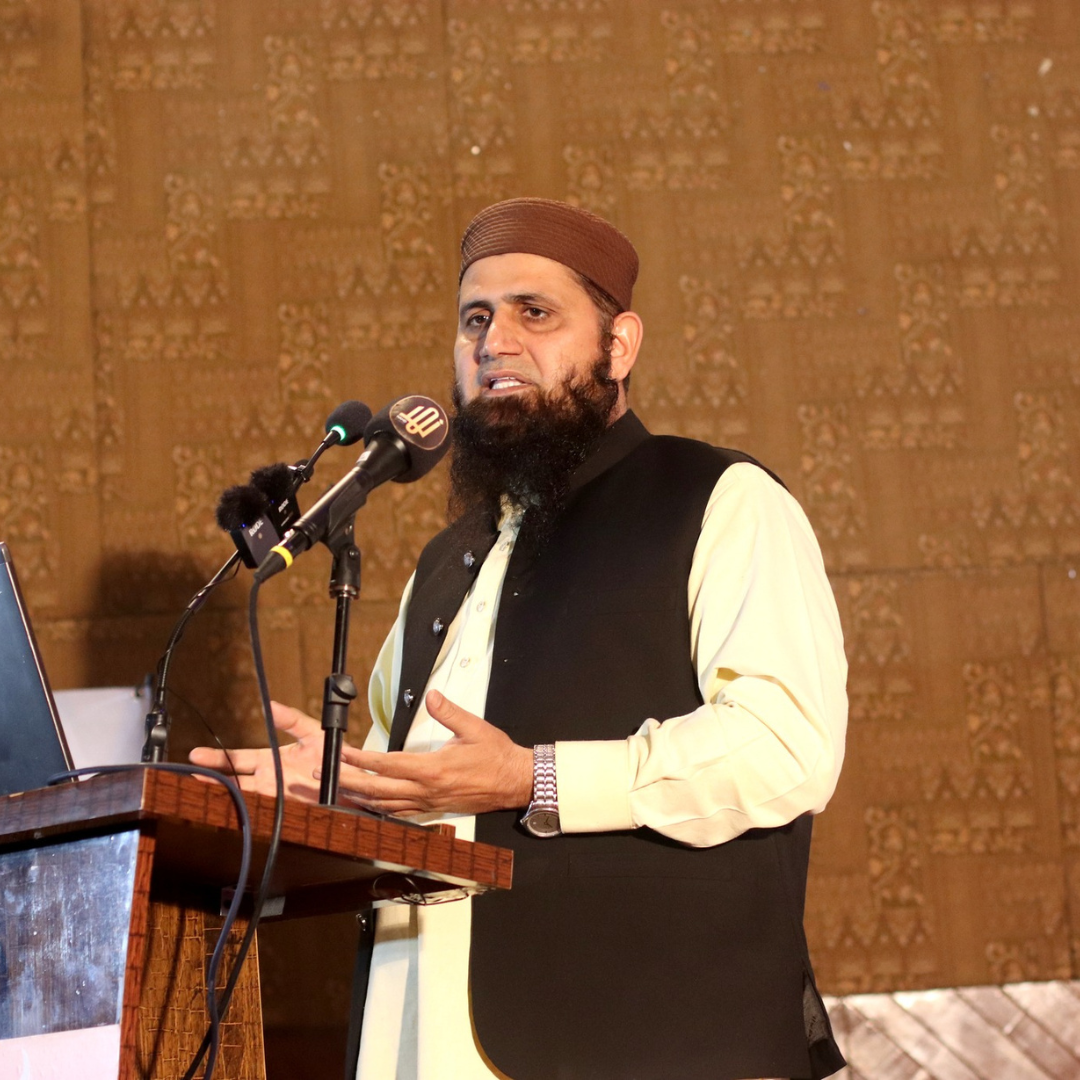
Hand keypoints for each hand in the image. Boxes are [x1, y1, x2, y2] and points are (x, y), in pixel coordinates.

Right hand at [189, 701, 325, 802]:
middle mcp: (268, 778)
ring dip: (224, 793)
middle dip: (211, 775)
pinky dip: (247, 808)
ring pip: (243, 795)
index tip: (196, 755)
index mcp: (271, 760)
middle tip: (189, 772)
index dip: (217, 757)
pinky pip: (264, 809)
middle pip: (233, 778)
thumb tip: (270, 704)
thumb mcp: (312, 732)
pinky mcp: (287, 807)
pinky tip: (232, 807)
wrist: (353, 778)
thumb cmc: (334, 755)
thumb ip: (291, 719)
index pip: (238, 758)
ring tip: (201, 789)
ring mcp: (276, 795)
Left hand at [332, 690, 532, 816]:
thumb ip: (449, 711)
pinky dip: (381, 810)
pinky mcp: (434, 810)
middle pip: (378, 789)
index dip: (361, 759)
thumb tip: (432, 696)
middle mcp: (427, 790)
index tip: (342, 753)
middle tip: (326, 775)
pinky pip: (401, 813)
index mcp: (433, 769)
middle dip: (348, 782)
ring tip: (338, 790)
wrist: (515, 782)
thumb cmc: (496, 756)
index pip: (388, 764)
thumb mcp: (474, 727)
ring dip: (360, 798)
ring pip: (386, 805)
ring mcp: (429, 804)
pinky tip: (369, 806)